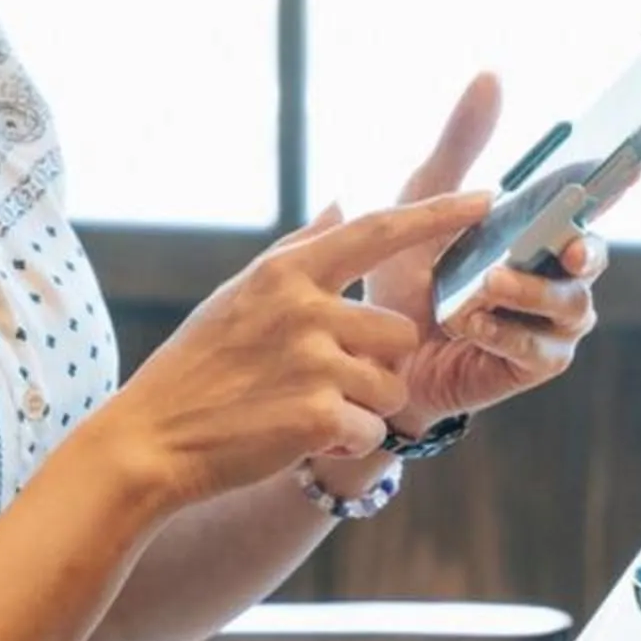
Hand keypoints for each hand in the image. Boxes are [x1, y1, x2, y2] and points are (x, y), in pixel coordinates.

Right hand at [90, 190, 490, 513]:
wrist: (151, 440)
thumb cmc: (197, 366)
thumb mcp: (239, 295)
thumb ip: (299, 250)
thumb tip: (343, 202)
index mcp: (287, 273)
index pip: (378, 230)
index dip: (439, 214)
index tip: (489, 197)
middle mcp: (304, 308)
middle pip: (399, 331)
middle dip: (377, 364)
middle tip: (323, 381)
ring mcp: (311, 362)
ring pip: (391, 387)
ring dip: (362, 407)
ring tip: (303, 410)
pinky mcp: (316, 416)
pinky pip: (372, 432)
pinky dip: (344, 443)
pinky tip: (296, 437)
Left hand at [362, 74, 607, 428]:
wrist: (380, 353)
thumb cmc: (410, 274)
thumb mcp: (425, 200)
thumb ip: (460, 143)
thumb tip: (491, 75)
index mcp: (539, 229)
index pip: (589, 201)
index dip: (614, 183)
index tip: (632, 165)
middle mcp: (557, 273)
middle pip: (593, 255)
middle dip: (584, 248)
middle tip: (569, 247)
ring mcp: (552, 320)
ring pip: (568, 303)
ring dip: (529, 292)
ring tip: (488, 284)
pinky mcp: (537, 362)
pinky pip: (536, 347)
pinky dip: (504, 332)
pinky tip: (470, 323)